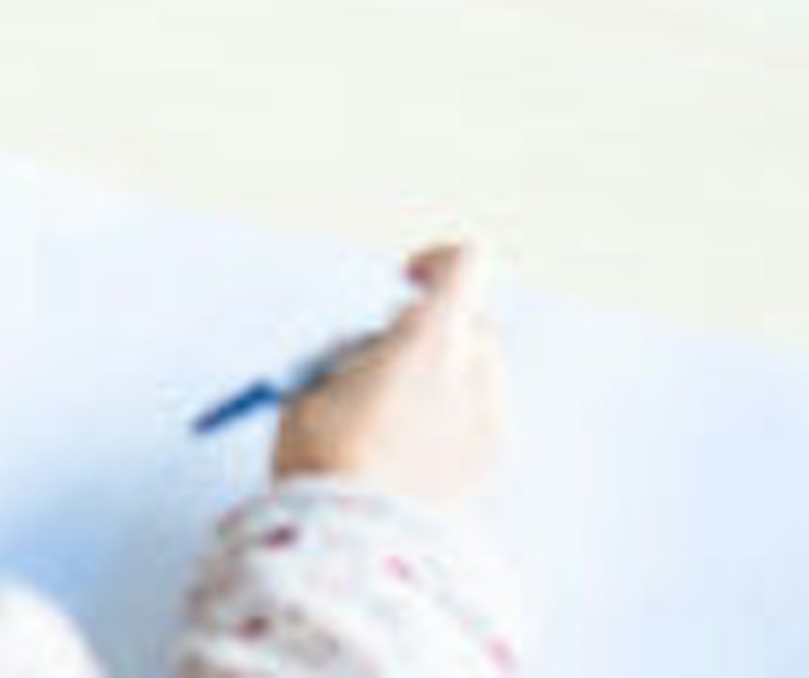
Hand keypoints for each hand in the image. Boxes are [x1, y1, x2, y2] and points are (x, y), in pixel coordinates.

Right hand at [273, 244, 503, 506]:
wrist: (354, 545)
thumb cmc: (323, 456)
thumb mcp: (315, 381)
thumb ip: (358, 349)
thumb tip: (378, 344)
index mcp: (431, 339)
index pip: (465, 266)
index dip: (435, 264)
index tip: (405, 281)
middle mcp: (474, 370)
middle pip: (469, 322)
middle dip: (433, 331)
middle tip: (387, 362)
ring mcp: (492, 416)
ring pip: (477, 370)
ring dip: (445, 375)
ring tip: (393, 417)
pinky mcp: (494, 457)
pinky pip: (479, 416)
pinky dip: (453, 419)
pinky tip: (411, 452)